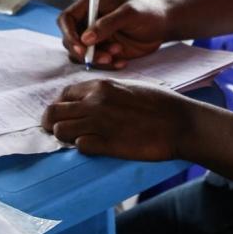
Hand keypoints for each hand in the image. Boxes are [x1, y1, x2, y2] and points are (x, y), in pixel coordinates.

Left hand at [41, 80, 195, 159]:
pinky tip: (95, 146)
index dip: (62, 105)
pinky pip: (79, 146)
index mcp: (100, 86)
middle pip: (54, 112)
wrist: (178, 123)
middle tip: (62, 131)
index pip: (63, 94)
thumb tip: (87, 100)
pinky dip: (83, 147)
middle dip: (53, 122)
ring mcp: (99, 123)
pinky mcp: (107, 144)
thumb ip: (104, 92)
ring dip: (66, 137)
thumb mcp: (128, 87)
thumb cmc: (158, 104)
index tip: (67, 114)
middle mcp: (95, 102)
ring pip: (60, 130)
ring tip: (80, 139)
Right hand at [57, 0, 173, 68]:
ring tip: (118, 54)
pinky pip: (95, 63)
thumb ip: (107, 24)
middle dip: (84, 52)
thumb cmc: (148, 12)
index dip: (68, 34)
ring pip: (81, 55)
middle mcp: (88, 21)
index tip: (81, 48)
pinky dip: (106, 65)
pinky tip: (123, 62)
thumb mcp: (129, 13)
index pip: (66, 19)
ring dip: (96, 59)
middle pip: (70, 40)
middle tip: (105, 56)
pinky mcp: (104, 51)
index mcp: (90, 5)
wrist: (163, 25)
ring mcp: (95, 38)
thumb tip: (84, 39)